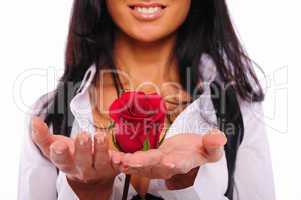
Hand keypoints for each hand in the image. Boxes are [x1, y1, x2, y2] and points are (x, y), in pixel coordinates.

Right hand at [31, 117, 118, 198]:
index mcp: (67, 163)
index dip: (59, 153)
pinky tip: (120, 156)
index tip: (58, 145)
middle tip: (82, 136)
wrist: (91, 178)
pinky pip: (119, 165)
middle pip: (83, 160)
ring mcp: (100, 169)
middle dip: (82, 148)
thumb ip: (42, 136)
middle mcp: (83, 168)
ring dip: (101, 148)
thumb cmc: (73, 158)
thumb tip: (33, 120)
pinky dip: (121, 161)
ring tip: (100, 136)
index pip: (60, 159)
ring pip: (101, 160)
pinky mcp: (114, 167)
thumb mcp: (55, 148)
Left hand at [111, 129, 226, 180]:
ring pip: (141, 165)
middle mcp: (168, 165)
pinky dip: (123, 159)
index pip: (180, 163)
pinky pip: (134, 162)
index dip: (175, 163)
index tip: (169, 162)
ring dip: (128, 163)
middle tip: (129, 161)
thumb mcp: (211, 147)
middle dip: (142, 162)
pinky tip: (114, 156)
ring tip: (116, 159)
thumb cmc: (199, 150)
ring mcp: (156, 164)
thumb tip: (219, 137)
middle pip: (155, 165)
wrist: (189, 153)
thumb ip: (214, 143)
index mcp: (184, 161)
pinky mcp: (148, 161)